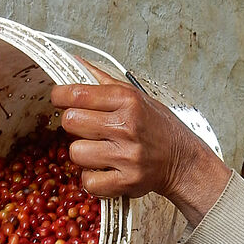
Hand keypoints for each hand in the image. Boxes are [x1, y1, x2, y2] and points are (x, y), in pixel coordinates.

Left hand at [51, 64, 231, 226]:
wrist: (184, 161)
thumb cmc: (158, 128)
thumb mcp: (137, 96)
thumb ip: (104, 81)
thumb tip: (74, 61)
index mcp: (128, 101)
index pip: (76, 94)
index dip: (60, 97)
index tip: (61, 100)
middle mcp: (127, 127)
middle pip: (70, 122)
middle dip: (74, 125)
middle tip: (87, 128)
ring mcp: (127, 156)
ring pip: (76, 152)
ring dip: (83, 153)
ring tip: (99, 151)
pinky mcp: (127, 182)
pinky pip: (89, 181)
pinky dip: (92, 178)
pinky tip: (104, 170)